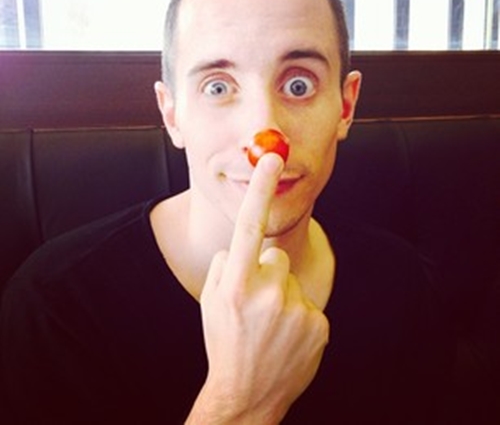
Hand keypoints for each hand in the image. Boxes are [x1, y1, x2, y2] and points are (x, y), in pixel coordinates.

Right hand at [187, 153, 329, 423]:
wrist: (246, 395)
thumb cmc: (224, 342)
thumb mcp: (211, 302)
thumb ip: (226, 266)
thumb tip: (245, 248)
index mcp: (235, 283)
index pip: (249, 225)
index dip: (260, 188)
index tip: (271, 158)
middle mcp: (267, 291)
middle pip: (275, 255)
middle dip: (266, 271)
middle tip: (256, 305)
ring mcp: (296, 309)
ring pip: (292, 278)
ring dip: (283, 294)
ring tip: (271, 324)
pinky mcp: (318, 323)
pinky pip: (308, 302)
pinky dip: (299, 314)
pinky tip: (286, 336)